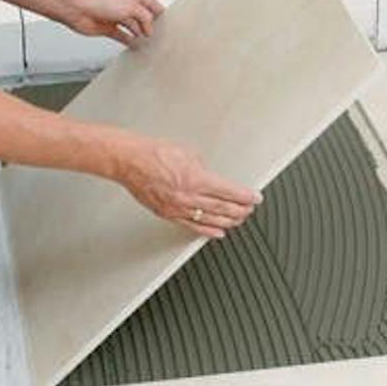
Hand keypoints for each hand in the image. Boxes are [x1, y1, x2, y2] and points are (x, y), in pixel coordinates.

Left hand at [60, 0, 164, 46]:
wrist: (76, 7)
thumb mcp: (131, 6)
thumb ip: (145, 17)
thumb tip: (149, 28)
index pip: (151, 3)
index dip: (159, 12)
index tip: (167, 21)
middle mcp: (124, 4)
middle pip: (142, 16)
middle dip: (151, 25)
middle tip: (159, 35)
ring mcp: (115, 16)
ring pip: (133, 27)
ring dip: (140, 34)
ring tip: (149, 42)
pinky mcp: (107, 28)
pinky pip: (122, 36)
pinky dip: (129, 41)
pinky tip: (135, 45)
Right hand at [115, 136, 261, 238]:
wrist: (131, 162)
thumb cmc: (155, 154)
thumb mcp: (189, 153)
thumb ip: (204, 169)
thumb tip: (212, 178)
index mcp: (197, 179)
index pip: (230, 192)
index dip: (246, 196)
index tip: (255, 198)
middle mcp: (189, 197)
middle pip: (224, 208)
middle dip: (241, 210)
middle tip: (249, 210)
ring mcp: (179, 208)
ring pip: (211, 220)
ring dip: (229, 221)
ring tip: (239, 220)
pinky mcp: (169, 214)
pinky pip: (193, 226)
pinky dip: (208, 231)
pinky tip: (218, 232)